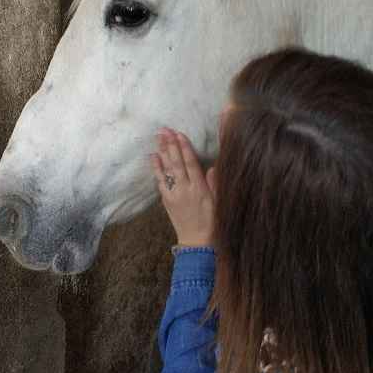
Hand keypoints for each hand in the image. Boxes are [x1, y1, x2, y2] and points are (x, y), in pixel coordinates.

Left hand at [150, 127, 215, 246]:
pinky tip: (153, 156)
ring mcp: (174, 194)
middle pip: (177, 162)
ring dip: (162, 151)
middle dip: (171, 144)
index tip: (180, 134)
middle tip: (165, 129)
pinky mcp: (167, 200)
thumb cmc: (213, 222)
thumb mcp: (219, 202)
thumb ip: (215, 184)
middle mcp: (185, 189)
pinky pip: (160, 181)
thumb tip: (212, 166)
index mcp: (200, 188)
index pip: (191, 163)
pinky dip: (156, 168)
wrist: (197, 243)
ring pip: (167, 169)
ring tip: (158, 137)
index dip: (185, 147)